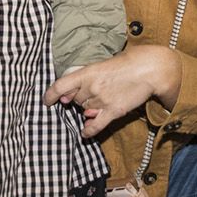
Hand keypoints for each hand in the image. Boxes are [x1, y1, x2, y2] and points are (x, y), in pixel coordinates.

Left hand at [44, 46, 181, 138]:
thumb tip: (68, 97)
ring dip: (88, 109)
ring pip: (85, 110)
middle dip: (79, 99)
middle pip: (74, 100)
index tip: (47, 101)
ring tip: (101, 100)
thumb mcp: (101, 65)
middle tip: (92, 92)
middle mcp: (91, 87)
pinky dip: (88, 130)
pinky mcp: (114, 111)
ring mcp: (102, 100)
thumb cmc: (126, 63)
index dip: (50, 95)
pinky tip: (84, 133)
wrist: (148, 69)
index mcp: (87, 72)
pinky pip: (96, 125)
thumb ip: (84, 79)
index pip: (60, 86)